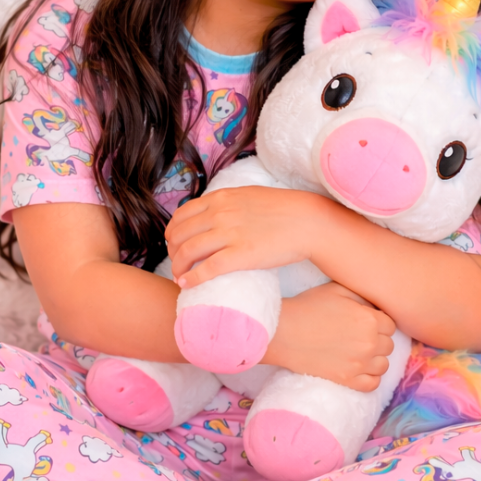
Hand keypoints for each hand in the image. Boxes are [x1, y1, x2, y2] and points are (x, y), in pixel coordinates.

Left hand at [166, 186, 335, 287]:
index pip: (181, 215)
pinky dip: (191, 278)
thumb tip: (212, 213)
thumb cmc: (283, 209)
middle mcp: (220, 213)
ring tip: (179, 276)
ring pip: (187, 252)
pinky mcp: (240, 255)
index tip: (175, 243)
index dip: (173, 232)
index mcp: (221, 198)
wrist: (308, 222)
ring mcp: (229, 234)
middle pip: (179, 234)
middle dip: (172, 251)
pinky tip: (186, 284)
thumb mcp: (248, 195)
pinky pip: (206, 268)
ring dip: (178, 267)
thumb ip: (227, 202)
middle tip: (177, 263)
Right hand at [263, 282, 395, 391]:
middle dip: (377, 339)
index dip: (378, 322)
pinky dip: (370, 377)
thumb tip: (375, 305)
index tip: (366, 322)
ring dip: (375, 358)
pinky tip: (358, 367)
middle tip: (358, 335)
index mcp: (369, 320)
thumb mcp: (337, 289)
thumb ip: (363, 295)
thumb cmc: (308, 307)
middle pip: (389, 345)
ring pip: (384, 365)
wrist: (283, 332)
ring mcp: (359, 364)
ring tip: (358, 352)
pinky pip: (372, 384)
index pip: (390, 324)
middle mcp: (369, 343)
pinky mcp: (347, 380)